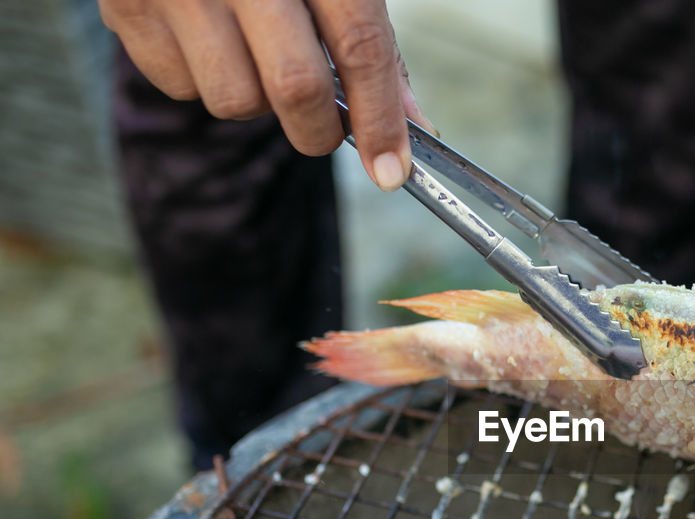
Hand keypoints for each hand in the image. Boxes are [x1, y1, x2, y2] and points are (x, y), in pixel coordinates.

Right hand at [101, 0, 431, 190]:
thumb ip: (371, 43)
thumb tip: (411, 126)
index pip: (359, 45)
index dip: (380, 118)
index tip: (391, 170)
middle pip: (296, 88)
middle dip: (320, 130)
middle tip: (324, 127)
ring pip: (235, 101)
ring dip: (258, 101)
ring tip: (253, 53)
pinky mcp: (127, 6)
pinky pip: (182, 88)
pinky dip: (206, 81)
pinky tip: (207, 38)